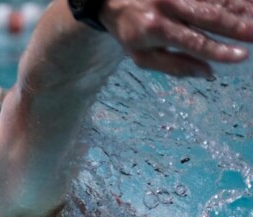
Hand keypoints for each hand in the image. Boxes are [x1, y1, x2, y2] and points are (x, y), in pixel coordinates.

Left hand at [100, 0, 252, 76]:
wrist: (114, 0)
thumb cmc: (131, 32)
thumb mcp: (142, 56)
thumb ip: (173, 66)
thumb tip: (207, 73)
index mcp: (155, 29)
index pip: (193, 42)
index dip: (218, 50)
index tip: (242, 56)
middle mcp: (169, 6)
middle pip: (210, 17)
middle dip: (238, 26)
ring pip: (217, 0)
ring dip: (242, 9)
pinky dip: (234, 0)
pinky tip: (250, 5)